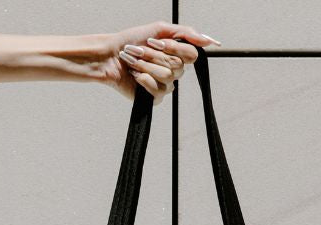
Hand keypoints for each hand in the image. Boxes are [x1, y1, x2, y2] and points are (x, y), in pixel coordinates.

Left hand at [99, 21, 220, 103]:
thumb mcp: (160, 29)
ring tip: (133, 61)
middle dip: (154, 55)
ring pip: (167, 77)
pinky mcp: (154, 98)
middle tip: (139, 50)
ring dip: (146, 66)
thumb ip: (186, 33)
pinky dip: (143, 80)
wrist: (110, 55)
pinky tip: (134, 75)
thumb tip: (210, 41)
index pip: (192, 55)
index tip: (155, 41)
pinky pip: (157, 91)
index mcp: (178, 55)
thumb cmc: (132, 40)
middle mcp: (174, 72)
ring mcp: (165, 86)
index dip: (174, 48)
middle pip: (177, 66)